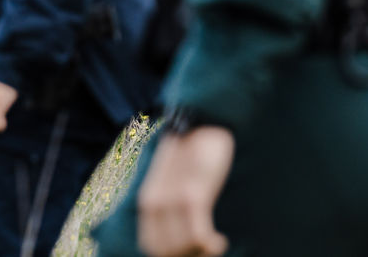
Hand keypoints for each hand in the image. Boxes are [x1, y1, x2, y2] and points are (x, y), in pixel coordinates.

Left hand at [137, 126, 234, 256]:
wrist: (202, 125)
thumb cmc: (191, 158)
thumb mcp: (173, 184)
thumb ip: (170, 207)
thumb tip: (182, 234)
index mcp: (147, 202)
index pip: (151, 246)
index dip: (172, 255)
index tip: (193, 251)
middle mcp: (154, 204)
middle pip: (164, 252)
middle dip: (187, 256)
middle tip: (206, 249)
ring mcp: (172, 200)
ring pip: (182, 248)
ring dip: (201, 253)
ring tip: (216, 245)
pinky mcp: (192, 195)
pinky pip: (197, 235)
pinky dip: (209, 246)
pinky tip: (220, 241)